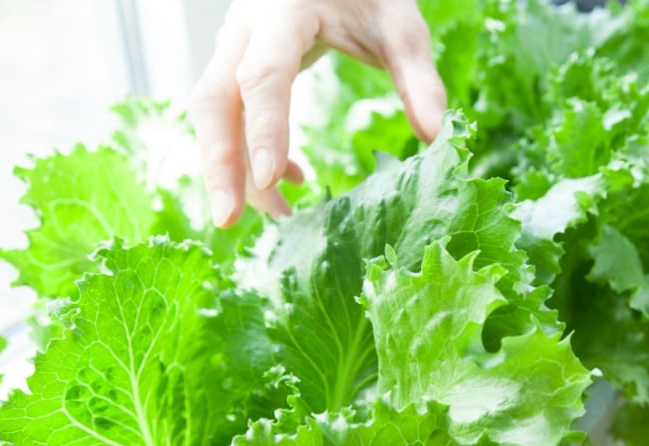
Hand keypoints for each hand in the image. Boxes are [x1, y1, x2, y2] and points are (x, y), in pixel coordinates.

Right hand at [189, 0, 445, 224]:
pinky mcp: (235, 65)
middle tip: (229, 221)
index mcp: (283, 11)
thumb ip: (418, 79)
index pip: (263, 75)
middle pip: (213, 101)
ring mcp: (233, 46)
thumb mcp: (401, 26)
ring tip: (278, 212)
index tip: (273, 179)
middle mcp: (245, 28)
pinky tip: (290, 179)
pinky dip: (250, 152)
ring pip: (213, 113)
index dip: (265, 128)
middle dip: (219, 164)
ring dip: (231, 168)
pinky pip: (229, 114)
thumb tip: (435, 135)